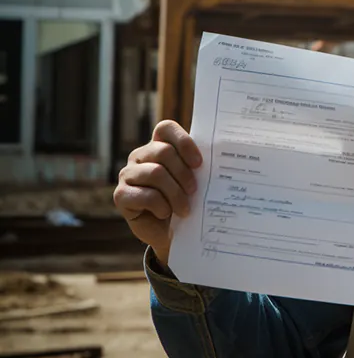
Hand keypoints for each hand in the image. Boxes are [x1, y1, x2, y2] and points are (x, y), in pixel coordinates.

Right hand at [113, 120, 201, 265]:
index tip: (199, 163)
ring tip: (185, 209)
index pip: (166, 128)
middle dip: (184, 174)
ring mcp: (128, 174)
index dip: (184, 142)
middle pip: (163, 151)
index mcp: (159, 146)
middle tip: (194, 191)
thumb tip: (224, 159)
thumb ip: (200, 167)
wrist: (170, 234)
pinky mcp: (120, 195)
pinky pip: (144, 195)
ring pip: (155, 173)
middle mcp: (140, 156)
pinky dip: (161, 206)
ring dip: (175, 194)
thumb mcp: (195, 182)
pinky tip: (165, 213)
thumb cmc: (185, 202)